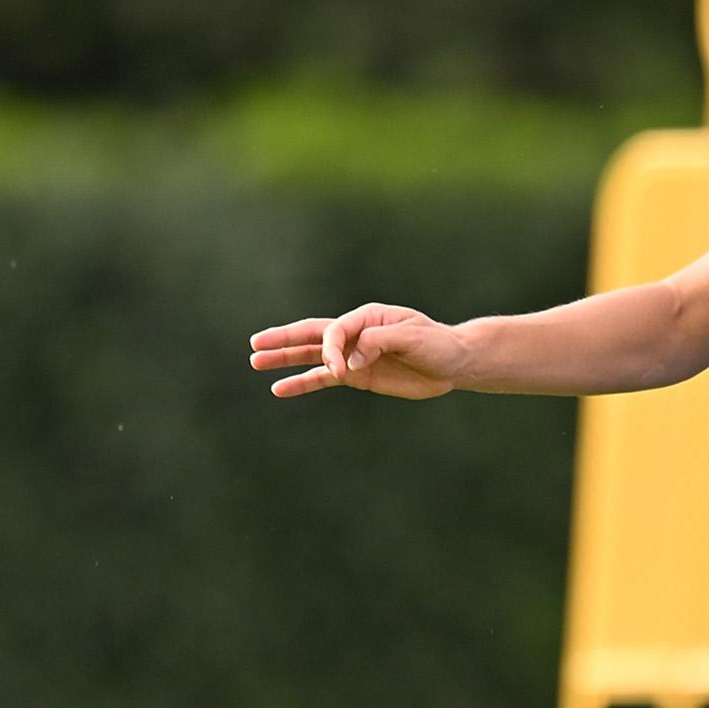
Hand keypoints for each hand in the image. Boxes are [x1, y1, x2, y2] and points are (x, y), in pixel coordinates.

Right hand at [251, 302, 463, 399]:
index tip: (341, 369)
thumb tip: (350, 361)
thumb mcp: (413, 338)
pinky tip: (279, 389)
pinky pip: (323, 379)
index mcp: (368, 318)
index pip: (336, 329)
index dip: (331, 348)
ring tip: (255, 362)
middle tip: (255, 344)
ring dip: (284, 360)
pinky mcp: (357, 376)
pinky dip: (302, 383)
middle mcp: (355, 334)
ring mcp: (353, 355)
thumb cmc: (436, 344)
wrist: (453, 363)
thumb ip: (379, 343)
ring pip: (312, 356)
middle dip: (283, 339)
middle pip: (312, 335)